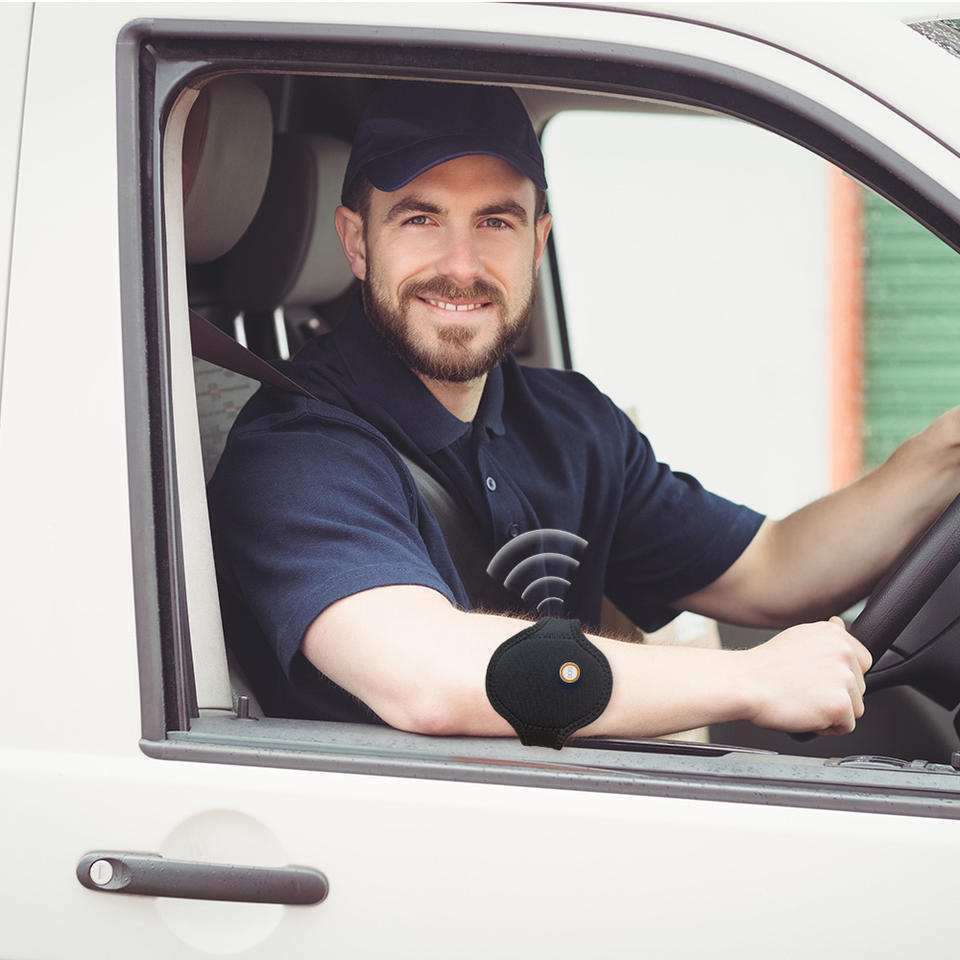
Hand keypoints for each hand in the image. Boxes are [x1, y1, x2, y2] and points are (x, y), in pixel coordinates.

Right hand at [742, 617, 871, 734]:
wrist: (744, 683)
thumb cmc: (763, 666)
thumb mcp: (796, 637)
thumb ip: (825, 636)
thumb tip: (840, 623)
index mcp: (834, 634)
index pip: (862, 661)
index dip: (841, 675)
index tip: (819, 677)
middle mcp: (843, 652)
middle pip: (860, 687)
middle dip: (836, 694)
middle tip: (804, 689)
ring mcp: (844, 678)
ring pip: (855, 708)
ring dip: (832, 711)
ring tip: (803, 701)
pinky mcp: (839, 705)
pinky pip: (846, 726)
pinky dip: (826, 727)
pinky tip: (805, 713)